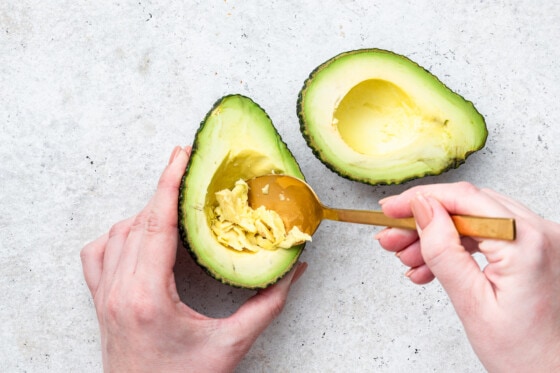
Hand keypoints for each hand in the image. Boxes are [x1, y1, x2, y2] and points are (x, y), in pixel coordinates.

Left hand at [80, 146, 306, 372]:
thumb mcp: (231, 345)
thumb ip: (267, 305)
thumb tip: (294, 270)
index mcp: (146, 296)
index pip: (156, 223)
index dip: (169, 183)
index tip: (181, 155)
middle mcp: (118, 290)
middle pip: (138, 221)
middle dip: (164, 190)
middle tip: (189, 170)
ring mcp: (105, 296)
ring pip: (117, 233)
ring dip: (146, 211)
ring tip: (174, 202)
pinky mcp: (101, 302)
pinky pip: (99, 253)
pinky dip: (119, 233)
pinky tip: (138, 233)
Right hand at [376, 182, 559, 371]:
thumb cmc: (527, 355)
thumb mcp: (471, 304)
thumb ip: (443, 251)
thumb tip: (423, 209)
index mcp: (526, 242)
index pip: (463, 199)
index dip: (420, 199)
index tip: (391, 209)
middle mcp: (539, 233)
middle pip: (466, 207)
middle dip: (422, 222)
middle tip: (391, 238)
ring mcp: (539, 240)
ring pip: (472, 221)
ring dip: (435, 237)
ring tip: (408, 259)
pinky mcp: (534, 250)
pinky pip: (486, 236)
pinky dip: (456, 247)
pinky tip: (431, 266)